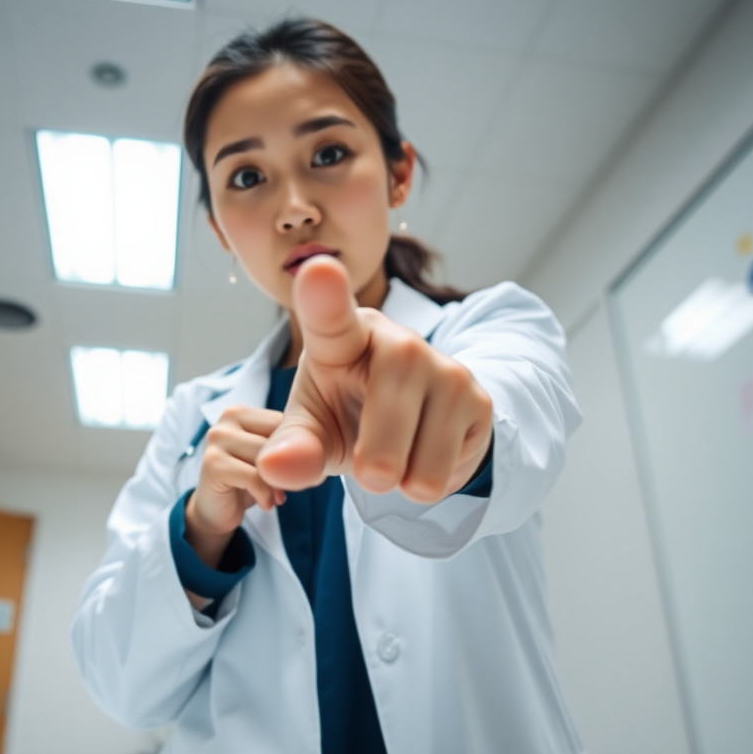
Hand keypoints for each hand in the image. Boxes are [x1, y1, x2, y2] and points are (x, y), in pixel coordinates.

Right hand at [185, 406, 285, 568]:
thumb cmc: (246, 482)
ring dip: (278, 484)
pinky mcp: (212, 464)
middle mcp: (226, 419)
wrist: (216, 512)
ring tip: (275, 496)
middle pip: (277, 439)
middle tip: (284, 488)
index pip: (284, 422)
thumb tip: (316, 454)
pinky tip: (266, 503)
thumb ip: (288, 448)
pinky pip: (255, 478)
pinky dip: (266, 495)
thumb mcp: (270, 460)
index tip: (296, 471)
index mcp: (241, 412)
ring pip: (267, 458)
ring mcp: (216, 440)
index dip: (296, 449)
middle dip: (286, 468)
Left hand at [257, 255, 492, 503]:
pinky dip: (428, 482)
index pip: (330, 316)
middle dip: (372, 470)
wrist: (411, 425)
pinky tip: (426, 452)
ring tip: (399, 452)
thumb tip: (273, 469)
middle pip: (381, 437)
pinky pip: (444, 474)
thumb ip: (292, 448)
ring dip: (401, 481)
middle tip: (369, 461)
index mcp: (342, 336)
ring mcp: (445, 368)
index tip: (319, 270)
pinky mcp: (479, 400)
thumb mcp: (312, 431)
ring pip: (418, 468)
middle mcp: (397, 342)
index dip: (324, 294)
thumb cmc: (346, 412)